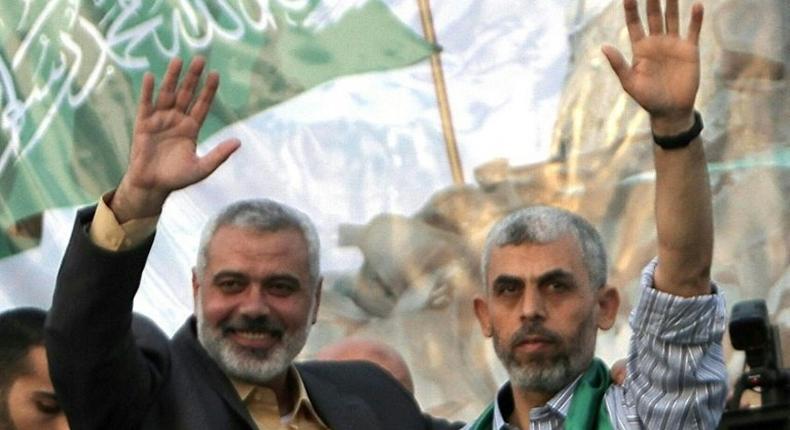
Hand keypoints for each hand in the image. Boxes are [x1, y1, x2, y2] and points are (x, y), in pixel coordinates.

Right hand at [113, 57, 240, 221]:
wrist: (152, 186)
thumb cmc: (177, 178)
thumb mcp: (202, 168)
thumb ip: (219, 155)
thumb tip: (239, 142)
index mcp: (191, 128)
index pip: (202, 104)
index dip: (208, 90)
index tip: (216, 74)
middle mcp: (177, 120)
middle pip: (186, 94)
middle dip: (193, 77)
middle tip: (200, 59)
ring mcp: (160, 120)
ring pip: (168, 94)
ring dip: (172, 78)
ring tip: (178, 60)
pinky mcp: (143, 124)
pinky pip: (146, 104)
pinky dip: (147, 91)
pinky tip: (150, 77)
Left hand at [602, 0, 702, 134]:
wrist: (671, 111)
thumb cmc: (647, 98)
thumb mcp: (630, 82)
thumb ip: (618, 64)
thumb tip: (604, 46)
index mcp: (640, 48)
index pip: (634, 24)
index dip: (631, 9)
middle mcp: (656, 42)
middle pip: (654, 15)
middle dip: (652, 0)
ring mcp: (673, 44)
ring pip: (672, 18)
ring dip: (672, 3)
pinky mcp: (690, 50)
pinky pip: (693, 31)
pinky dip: (695, 19)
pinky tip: (696, 5)